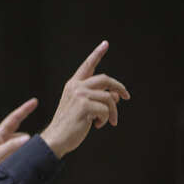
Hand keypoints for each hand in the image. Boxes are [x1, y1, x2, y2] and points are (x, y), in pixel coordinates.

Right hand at [40, 40, 129, 157]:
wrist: (56, 139)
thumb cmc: (70, 126)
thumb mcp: (85, 109)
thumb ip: (99, 99)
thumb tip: (117, 95)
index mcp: (73, 85)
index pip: (87, 66)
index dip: (97, 54)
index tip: (105, 43)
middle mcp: (76, 86)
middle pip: (105, 79)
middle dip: (119, 87)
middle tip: (127, 97)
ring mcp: (79, 95)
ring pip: (109, 97)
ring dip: (112, 111)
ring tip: (108, 122)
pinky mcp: (84, 105)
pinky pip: (106, 109)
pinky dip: (105, 119)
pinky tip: (97, 125)